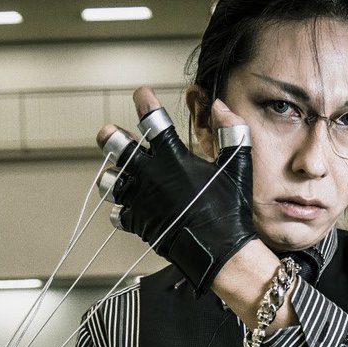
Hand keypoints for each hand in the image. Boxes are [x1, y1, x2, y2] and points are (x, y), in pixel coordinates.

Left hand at [97, 88, 258, 294]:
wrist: (218, 251)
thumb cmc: (229, 210)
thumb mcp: (238, 166)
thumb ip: (232, 132)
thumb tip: (221, 106)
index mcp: (173, 158)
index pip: (153, 119)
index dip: (145, 102)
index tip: (142, 95)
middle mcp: (151, 176)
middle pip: (116, 146)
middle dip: (110, 136)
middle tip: (109, 134)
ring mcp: (141, 200)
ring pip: (110, 180)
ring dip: (113, 175)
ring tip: (119, 174)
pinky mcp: (138, 223)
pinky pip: (117, 213)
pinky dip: (122, 209)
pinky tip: (130, 206)